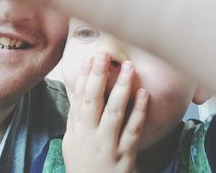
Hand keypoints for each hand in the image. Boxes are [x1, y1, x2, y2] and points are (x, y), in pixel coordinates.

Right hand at [63, 53, 148, 172]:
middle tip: (103, 54)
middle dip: (97, 76)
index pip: (79, 97)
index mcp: (77, 129)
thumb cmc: (82, 163)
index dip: (83, 76)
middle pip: (93, 101)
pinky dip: (138, 111)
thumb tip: (75, 90)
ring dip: (120, 88)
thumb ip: (74, 115)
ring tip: (128, 67)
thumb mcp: (71, 139)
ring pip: (114, 112)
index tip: (89, 58)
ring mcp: (107, 144)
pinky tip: (143, 93)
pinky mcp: (124, 155)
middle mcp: (90, 134)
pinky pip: (133, 131)